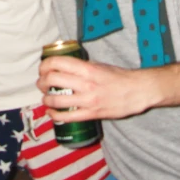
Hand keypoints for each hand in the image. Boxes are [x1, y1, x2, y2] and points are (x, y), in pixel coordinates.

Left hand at [37, 55, 151, 120]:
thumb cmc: (119, 76)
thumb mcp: (99, 65)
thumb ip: (82, 66)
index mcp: (87, 68)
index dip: (44, 65)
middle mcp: (86, 83)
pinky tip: (51, 112)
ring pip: (56, 100)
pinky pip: (67, 117)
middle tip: (41, 84)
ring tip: (45, 98)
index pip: (57, 63)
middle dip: (41, 82)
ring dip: (45, 99)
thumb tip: (65, 66)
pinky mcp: (91, 114)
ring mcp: (88, 100)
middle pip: (52, 79)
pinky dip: (54, 115)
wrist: (137, 91)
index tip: (42, 68)